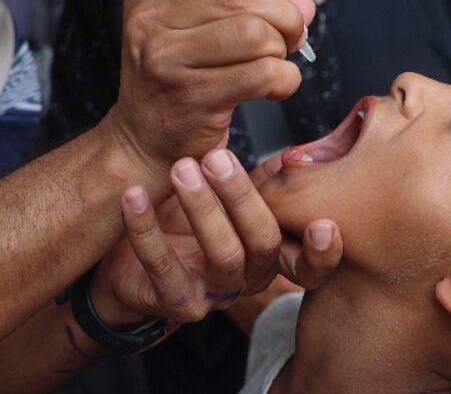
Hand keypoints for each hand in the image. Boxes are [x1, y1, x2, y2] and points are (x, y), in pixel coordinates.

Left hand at [92, 149, 340, 326]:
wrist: (128, 262)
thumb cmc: (186, 221)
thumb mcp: (231, 199)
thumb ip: (268, 179)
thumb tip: (307, 148)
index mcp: (268, 254)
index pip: (307, 265)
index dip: (322, 253)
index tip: (323, 225)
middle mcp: (248, 278)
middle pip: (262, 243)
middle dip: (242, 197)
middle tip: (216, 156)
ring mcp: (212, 295)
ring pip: (222, 256)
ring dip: (202, 209)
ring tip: (181, 169)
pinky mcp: (172, 302)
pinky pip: (161, 266)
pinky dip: (146, 227)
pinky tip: (134, 194)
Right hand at [103, 0, 315, 170]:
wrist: (145, 143)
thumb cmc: (179, 82)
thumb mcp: (196, 32)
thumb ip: (248, 5)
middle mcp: (149, 25)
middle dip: (282, 13)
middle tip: (294, 33)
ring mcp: (166, 61)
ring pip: (253, 33)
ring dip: (282, 47)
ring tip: (278, 62)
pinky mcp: (192, 98)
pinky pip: (261, 74)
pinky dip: (285, 79)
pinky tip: (277, 88)